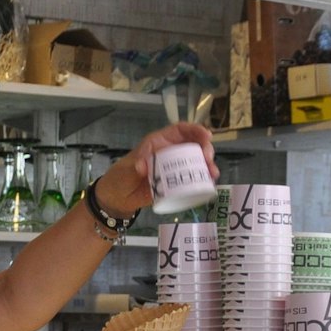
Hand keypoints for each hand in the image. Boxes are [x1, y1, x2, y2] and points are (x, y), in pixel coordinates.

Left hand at [94, 122, 217, 217]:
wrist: (117, 200)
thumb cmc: (120, 178)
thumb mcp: (125, 171)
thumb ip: (133, 167)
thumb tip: (142, 165)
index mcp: (158, 143)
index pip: (179, 130)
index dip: (194, 130)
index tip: (206, 136)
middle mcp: (170, 153)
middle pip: (193, 145)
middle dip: (205, 149)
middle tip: (209, 160)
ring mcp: (174, 169)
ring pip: (196, 162)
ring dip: (208, 166)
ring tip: (213, 174)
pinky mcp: (176, 184)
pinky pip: (193, 179)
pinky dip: (202, 181)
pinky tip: (209, 185)